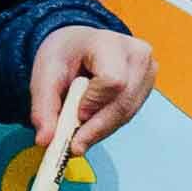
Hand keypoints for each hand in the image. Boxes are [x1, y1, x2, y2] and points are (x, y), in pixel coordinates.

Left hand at [29, 27, 154, 149]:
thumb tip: (45, 141)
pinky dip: (108, 124)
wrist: (79, 44)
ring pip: (128, 112)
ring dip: (102, 130)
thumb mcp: (44, 76)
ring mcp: (148, 70)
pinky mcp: (148, 85)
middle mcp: (137, 55)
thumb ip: (43, 108)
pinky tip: (91, 126)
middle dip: (97, 129)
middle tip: (73, 147)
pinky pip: (129, 113)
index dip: (94, 103)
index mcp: (110, 43)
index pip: (112, 81)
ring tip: (78, 135)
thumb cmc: (63, 55)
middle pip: (123, 102)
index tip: (75, 116)